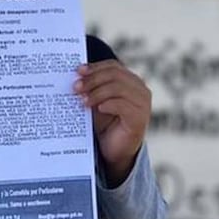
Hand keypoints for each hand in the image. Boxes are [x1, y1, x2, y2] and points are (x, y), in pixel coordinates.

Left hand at [73, 60, 151, 186]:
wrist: (114, 151)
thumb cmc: (106, 125)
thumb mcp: (97, 101)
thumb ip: (92, 88)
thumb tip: (76, 76)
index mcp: (131, 81)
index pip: (113, 67)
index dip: (95, 67)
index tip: (77, 71)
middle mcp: (140, 89)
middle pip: (115, 75)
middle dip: (92, 79)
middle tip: (76, 87)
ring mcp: (142, 103)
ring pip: (118, 88)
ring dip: (97, 92)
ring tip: (82, 100)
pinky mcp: (140, 118)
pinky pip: (123, 105)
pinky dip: (109, 104)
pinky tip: (98, 108)